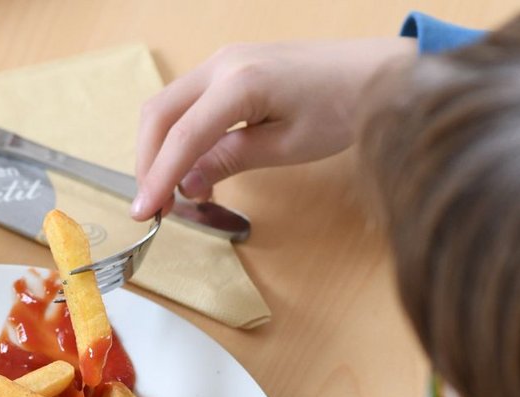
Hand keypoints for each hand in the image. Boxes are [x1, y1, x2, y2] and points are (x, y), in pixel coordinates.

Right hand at [132, 37, 415, 218]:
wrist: (375, 73)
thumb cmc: (342, 107)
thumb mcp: (287, 146)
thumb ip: (231, 160)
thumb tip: (188, 184)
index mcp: (240, 82)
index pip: (182, 136)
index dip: (158, 178)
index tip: (144, 212)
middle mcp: (223, 63)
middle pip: (160, 114)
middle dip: (147, 162)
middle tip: (152, 206)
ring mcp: (224, 60)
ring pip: (168, 105)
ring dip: (160, 148)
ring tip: (173, 192)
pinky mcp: (231, 66)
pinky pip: (188, 100)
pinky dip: (179, 134)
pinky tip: (194, 167)